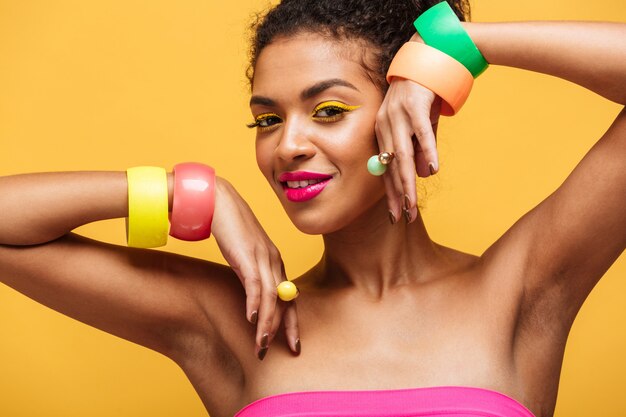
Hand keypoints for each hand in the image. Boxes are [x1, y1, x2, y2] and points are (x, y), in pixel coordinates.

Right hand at [211, 177, 298, 358]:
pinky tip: (250, 319)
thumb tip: (251, 297)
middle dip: (286, 329)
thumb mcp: (243, 255)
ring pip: (271, 298)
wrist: (217, 200)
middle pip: (286, 300)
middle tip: (287, 351)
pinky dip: (254, 303)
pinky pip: (254, 284)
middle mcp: (274, 260)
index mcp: (275, 261)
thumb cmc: (229, 228)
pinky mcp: (246, 254)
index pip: (290, 297)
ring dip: (267, 323)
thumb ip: (250, 273)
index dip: (293, 321)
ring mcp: (262, 257)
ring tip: (261, 344)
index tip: (293, 343)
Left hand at [375, 65, 441, 222]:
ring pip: (402, 154)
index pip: (384, 169)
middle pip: (391, 167)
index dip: (390, 194)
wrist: (427, 56)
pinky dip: (427, 151)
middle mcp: (385, 125)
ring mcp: (397, 114)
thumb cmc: (423, 94)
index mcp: (382, 132)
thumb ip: (421, 149)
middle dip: (398, 195)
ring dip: (407, 181)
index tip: (395, 215)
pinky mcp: (414, 104)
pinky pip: (420, 132)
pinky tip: (432, 168)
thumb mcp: (420, 125)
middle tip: (403, 217)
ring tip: (413, 203)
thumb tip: (425, 174)